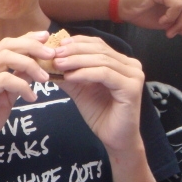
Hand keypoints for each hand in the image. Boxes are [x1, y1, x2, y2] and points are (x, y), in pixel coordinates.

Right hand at [0, 32, 51, 149]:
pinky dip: (22, 86)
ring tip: (45, 78)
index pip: (8, 44)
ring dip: (30, 65)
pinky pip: (4, 79)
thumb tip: (36, 69)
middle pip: (7, 45)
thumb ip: (19, 80)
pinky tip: (31, 97)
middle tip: (51, 55)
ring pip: (5, 58)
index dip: (27, 38)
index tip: (47, 38)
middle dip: (32, 46)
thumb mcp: (8, 96)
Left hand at [51, 34, 144, 152]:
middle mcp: (131, 65)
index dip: (76, 42)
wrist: (114, 138)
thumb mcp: (80, 89)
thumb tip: (48, 61)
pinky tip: (70, 77)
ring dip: (76, 61)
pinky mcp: (131, 87)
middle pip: (99, 49)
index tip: (56, 46)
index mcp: (121, 62)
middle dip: (74, 50)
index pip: (98, 44)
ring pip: (101, 60)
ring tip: (57, 64)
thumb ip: (68, 74)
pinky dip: (85, 73)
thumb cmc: (100, 114)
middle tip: (54, 54)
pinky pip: (104, 74)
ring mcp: (134, 75)